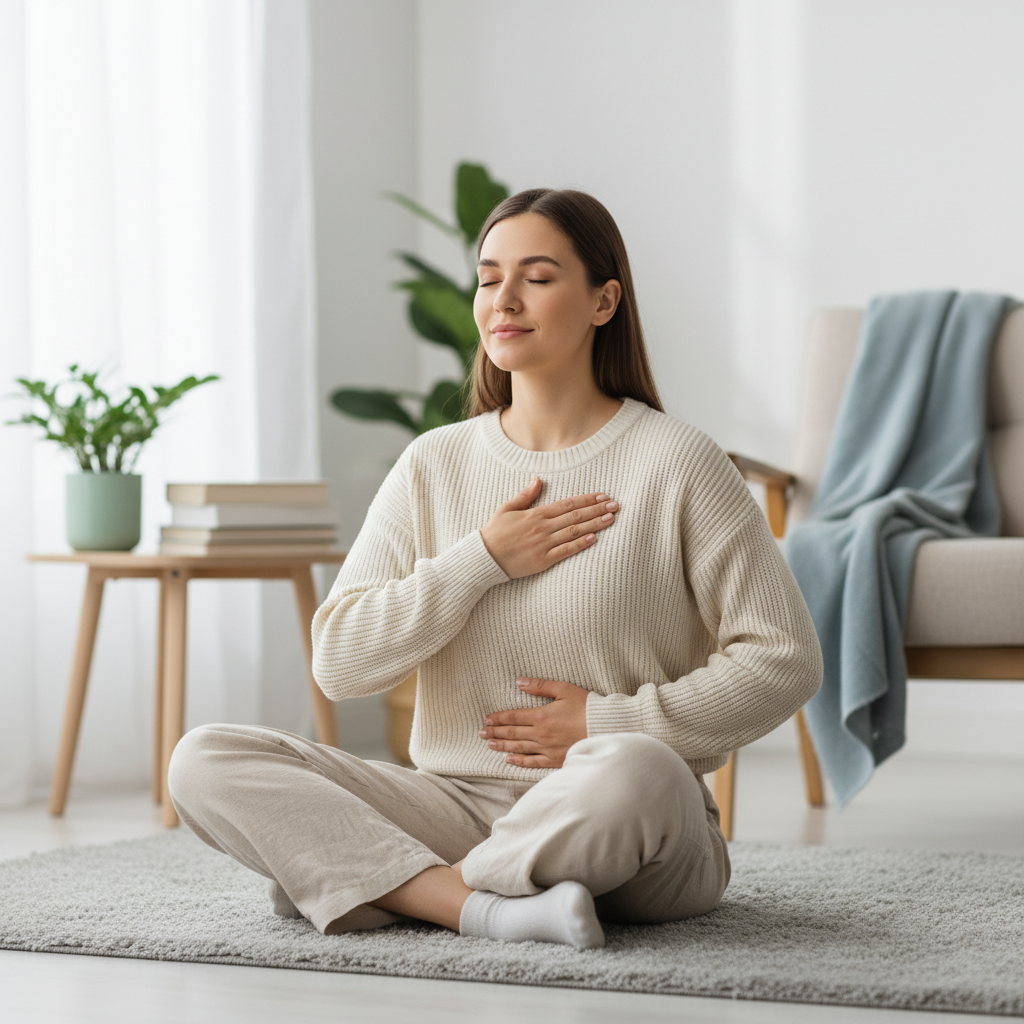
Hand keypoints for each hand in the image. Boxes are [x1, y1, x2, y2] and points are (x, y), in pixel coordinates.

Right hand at [479, 477, 618, 579]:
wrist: (484, 557)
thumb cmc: (494, 532)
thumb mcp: (506, 509)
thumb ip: (525, 495)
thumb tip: (538, 480)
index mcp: (535, 514)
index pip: (567, 504)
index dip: (587, 500)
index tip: (602, 496)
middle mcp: (542, 527)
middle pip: (575, 516)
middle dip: (597, 510)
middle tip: (615, 505)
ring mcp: (543, 544)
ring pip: (574, 532)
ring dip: (595, 525)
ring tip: (611, 519)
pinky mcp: (543, 560)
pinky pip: (565, 551)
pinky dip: (580, 544)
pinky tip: (594, 539)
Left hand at [479, 677, 589, 768]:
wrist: (606, 728)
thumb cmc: (587, 706)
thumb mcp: (564, 689)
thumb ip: (540, 686)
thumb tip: (519, 682)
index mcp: (542, 716)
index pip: (514, 717)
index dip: (499, 718)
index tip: (487, 719)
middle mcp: (541, 734)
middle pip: (513, 733)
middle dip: (496, 732)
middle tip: (481, 733)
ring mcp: (548, 748)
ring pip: (519, 748)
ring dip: (503, 746)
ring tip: (490, 745)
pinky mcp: (556, 759)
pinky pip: (533, 762)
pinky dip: (520, 761)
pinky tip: (510, 759)